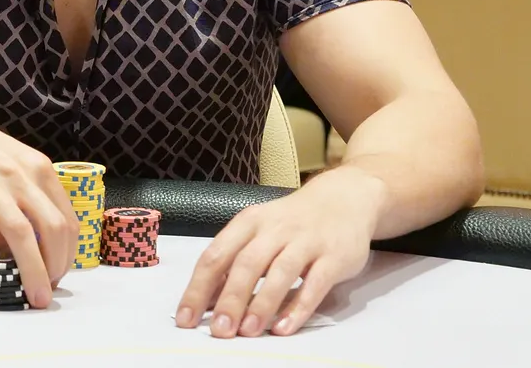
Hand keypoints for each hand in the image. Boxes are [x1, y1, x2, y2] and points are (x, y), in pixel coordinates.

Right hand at [0, 82, 75, 311]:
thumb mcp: (5, 163)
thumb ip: (18, 198)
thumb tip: (21, 245)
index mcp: (35, 168)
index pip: (66, 218)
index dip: (67, 253)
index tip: (58, 273)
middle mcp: (17, 176)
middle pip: (53, 230)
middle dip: (56, 268)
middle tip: (48, 293)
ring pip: (21, 238)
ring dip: (32, 275)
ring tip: (31, 301)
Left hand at [174, 167, 384, 337]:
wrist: (344, 198)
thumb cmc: (292, 222)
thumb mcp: (258, 231)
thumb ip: (234, 262)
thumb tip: (204, 301)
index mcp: (249, 222)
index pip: (216, 255)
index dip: (198, 288)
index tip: (186, 319)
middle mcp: (275, 229)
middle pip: (247, 264)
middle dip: (230, 299)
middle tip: (219, 330)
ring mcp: (306, 241)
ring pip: (280, 272)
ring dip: (262, 303)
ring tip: (248, 331)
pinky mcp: (334, 256)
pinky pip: (316, 284)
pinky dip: (299, 307)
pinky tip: (284, 327)